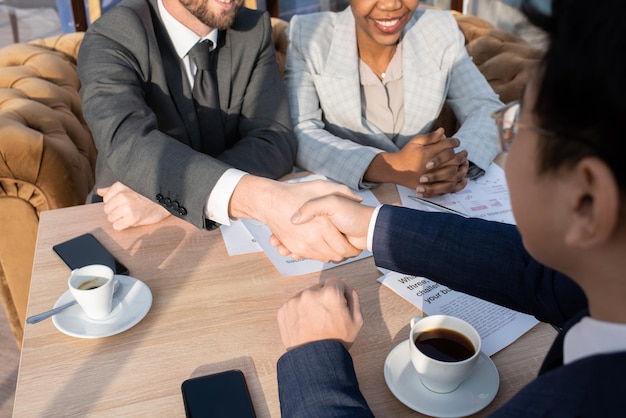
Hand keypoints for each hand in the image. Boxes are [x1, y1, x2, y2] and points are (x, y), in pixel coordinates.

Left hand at [97, 181, 170, 230]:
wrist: (167, 201)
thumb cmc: (150, 194)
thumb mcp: (131, 186)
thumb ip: (113, 189)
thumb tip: (99, 191)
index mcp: (121, 186)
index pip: (106, 198)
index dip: (114, 203)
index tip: (123, 203)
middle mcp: (122, 195)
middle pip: (107, 209)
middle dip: (115, 211)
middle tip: (127, 210)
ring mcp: (127, 207)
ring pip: (111, 218)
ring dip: (119, 219)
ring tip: (130, 215)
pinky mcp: (132, 218)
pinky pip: (117, 226)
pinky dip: (122, 226)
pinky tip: (130, 221)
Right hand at [229, 176, 361, 262]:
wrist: (267, 200)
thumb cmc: (295, 192)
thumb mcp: (322, 186)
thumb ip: (342, 190)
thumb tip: (358, 198)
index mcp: (323, 224)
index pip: (344, 248)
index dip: (352, 248)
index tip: (353, 243)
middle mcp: (313, 237)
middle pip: (335, 256)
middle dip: (343, 254)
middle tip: (346, 246)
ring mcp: (302, 244)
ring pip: (323, 258)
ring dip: (330, 255)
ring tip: (333, 245)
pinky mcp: (294, 247)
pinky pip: (309, 257)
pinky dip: (316, 254)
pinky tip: (318, 244)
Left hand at [277, 278, 362, 350]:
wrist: (315, 359)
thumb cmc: (336, 341)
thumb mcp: (356, 320)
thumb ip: (353, 296)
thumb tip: (345, 285)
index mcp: (330, 293)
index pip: (335, 282)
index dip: (338, 293)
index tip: (337, 304)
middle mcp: (311, 293)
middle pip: (319, 288)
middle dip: (323, 298)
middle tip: (326, 316)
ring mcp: (295, 301)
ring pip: (306, 296)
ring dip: (310, 304)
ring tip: (314, 323)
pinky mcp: (284, 310)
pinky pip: (294, 305)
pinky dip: (298, 312)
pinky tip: (304, 325)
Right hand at [365, 128, 468, 196]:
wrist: (396, 170)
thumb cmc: (406, 154)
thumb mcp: (415, 142)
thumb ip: (430, 137)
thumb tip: (443, 130)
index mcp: (427, 153)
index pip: (447, 145)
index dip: (454, 142)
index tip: (457, 142)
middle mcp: (431, 166)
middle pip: (454, 160)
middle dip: (462, 155)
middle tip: (464, 152)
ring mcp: (431, 179)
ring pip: (454, 174)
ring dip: (463, 169)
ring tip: (466, 164)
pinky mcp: (431, 187)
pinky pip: (448, 188)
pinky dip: (458, 184)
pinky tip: (464, 179)